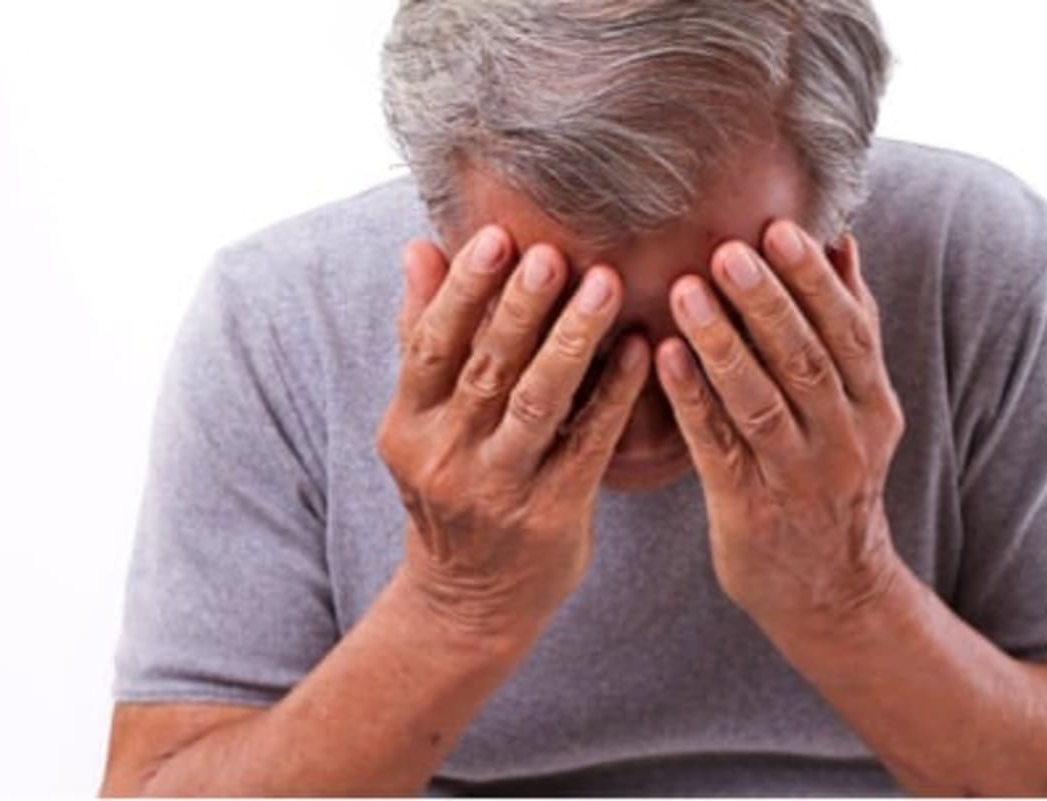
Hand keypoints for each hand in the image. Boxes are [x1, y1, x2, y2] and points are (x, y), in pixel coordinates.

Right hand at [377, 226, 649, 644]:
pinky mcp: (551, 515)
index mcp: (406, 427)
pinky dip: (614, 393)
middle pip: (487, 369)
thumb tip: (418, 249)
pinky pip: (588, 444)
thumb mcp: (419, 422)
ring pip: (539, 403)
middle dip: (522, 306)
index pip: (430, 347)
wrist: (469, 598)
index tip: (497, 237)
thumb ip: (420, 335)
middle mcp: (446, 458)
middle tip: (557, 251)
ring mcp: (499, 490)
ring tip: (605, 284)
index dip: (463, 292)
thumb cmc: (450, 490)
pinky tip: (640, 348)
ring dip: (573, 340)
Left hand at [655, 220, 904, 637]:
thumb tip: (841, 241)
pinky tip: (662, 356)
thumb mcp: (861, 407)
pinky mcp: (748, 507)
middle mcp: (843, 438)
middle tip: (727, 250)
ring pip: (760, 401)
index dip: (813, 281)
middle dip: (767, 302)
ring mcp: (795, 476)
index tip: (780, 228)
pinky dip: (691, 399)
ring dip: (722, 344)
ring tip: (684, 291)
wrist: (830, 590)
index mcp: (872, 405)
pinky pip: (716, 445)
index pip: (848, 332)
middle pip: (806, 360)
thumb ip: (850, 328)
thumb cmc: (831, 477)